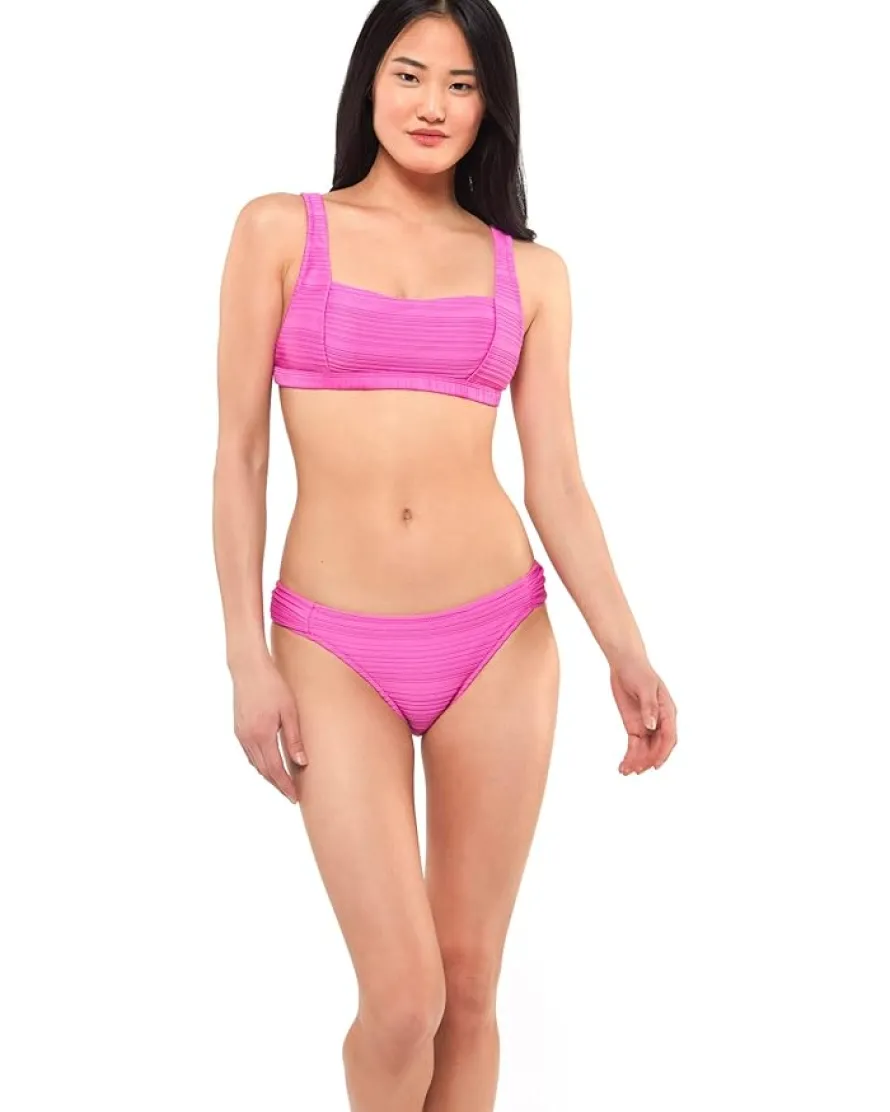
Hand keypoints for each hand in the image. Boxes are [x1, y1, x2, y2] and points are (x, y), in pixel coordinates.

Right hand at [232, 655, 307, 802]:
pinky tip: (269, 763)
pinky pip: (249, 754)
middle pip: (264, 771)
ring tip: (283, 782)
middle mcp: (248, 739)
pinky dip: (260, 763)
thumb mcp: (289, 711)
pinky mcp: (238, 729)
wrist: (248, 669)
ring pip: (255, 763)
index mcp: (262, 736)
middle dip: (278, 784)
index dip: (285, 786)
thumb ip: (294, 738)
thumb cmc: (273, 685)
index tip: (294, 797)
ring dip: (268, 775)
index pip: (275, 770)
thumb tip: (302, 763)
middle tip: (291, 795)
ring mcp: (241, 734)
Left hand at [608, 653, 676, 774]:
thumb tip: (652, 725)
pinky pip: (634, 745)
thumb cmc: (639, 672)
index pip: (669, 736)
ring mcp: (647, 725)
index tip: (655, 764)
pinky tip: (623, 765)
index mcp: (667, 711)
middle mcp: (659, 721)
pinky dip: (630, 755)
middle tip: (637, 770)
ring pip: (645, 748)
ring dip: (638, 761)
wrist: (625, 664)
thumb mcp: (645, 688)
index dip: (663, 752)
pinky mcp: (634, 726)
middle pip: (657, 746)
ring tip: (627, 771)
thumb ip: (649, 707)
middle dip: (648, 759)